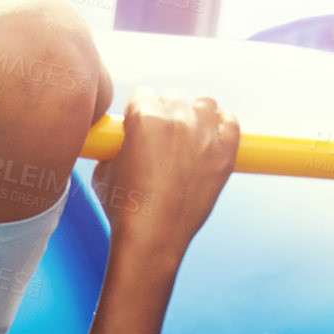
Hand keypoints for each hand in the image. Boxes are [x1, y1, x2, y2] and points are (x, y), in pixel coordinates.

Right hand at [91, 88, 238, 257]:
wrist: (151, 239)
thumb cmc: (124, 209)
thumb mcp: (104, 173)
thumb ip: (116, 147)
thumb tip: (121, 142)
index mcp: (145, 119)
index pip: (142, 95)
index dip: (136, 112)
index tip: (135, 129)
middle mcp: (178, 120)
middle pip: (173, 97)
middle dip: (164, 114)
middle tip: (158, 140)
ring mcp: (205, 136)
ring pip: (203, 104)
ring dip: (193, 116)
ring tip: (185, 140)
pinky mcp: (225, 153)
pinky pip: (229, 121)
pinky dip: (220, 124)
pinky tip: (209, 138)